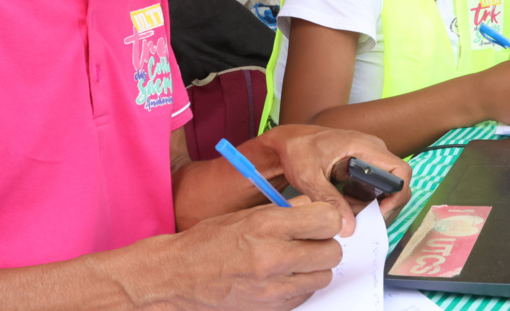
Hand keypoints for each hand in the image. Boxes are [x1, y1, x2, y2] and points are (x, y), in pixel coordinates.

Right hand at [136, 201, 342, 309]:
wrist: (177, 277)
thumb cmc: (208, 241)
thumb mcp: (246, 214)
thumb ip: (285, 210)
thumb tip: (317, 208)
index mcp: (266, 225)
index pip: (326, 220)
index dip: (327, 218)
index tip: (321, 219)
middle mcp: (273, 257)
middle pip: (332, 252)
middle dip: (324, 243)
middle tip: (310, 240)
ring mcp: (273, 288)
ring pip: (323, 276)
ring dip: (315, 266)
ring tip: (296, 259)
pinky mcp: (271, 309)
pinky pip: (306, 295)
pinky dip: (300, 285)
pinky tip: (284, 276)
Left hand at [258, 125, 411, 234]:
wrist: (288, 142)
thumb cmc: (297, 151)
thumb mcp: (309, 177)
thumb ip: (330, 200)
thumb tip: (348, 227)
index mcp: (364, 146)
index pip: (400, 171)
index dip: (398, 196)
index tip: (380, 214)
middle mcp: (372, 150)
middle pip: (396, 184)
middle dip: (383, 207)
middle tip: (360, 220)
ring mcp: (369, 158)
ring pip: (385, 189)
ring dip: (371, 206)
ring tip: (346, 210)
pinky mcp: (363, 167)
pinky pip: (374, 188)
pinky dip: (363, 202)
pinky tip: (344, 203)